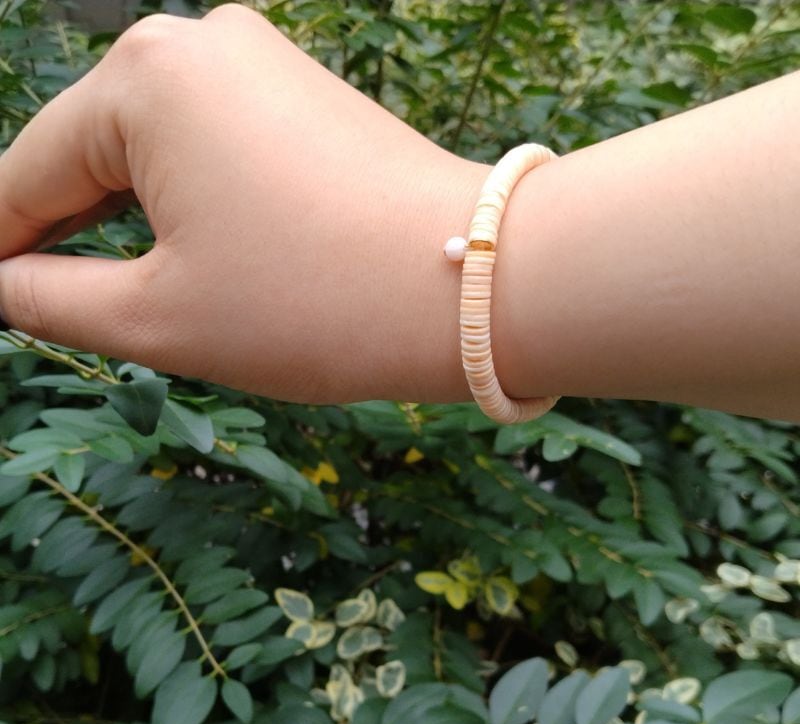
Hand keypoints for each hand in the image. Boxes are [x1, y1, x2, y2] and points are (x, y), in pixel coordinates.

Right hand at [0, 4, 487, 403]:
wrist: (474, 287)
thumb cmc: (312, 305)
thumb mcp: (160, 318)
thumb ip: (51, 300)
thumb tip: (4, 285)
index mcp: (144, 80)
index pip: (27, 175)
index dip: (1, 247)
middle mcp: (201, 44)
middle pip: (94, 157)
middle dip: (66, 235)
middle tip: (44, 302)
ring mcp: (265, 66)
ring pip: (160, 157)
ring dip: (132, 225)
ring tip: (116, 293)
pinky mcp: (310, 99)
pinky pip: (219, 153)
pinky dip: (193, 206)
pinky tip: (195, 256)